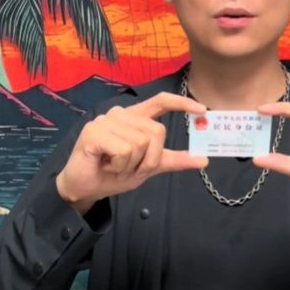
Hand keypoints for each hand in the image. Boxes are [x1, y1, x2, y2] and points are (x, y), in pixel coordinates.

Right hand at [56, 92, 207, 214]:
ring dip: (132, 165)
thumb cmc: (114, 173)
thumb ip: (173, 159)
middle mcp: (121, 114)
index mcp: (136, 117)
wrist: (85, 188)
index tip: (202, 110)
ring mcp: (106, 120)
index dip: (182, 103)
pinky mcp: (94, 132)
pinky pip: (125, 150)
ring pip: (141, 143)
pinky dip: (120, 165)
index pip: (161, 101)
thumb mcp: (149, 166)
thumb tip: (203, 159)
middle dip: (149, 159)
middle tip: (129, 168)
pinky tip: (105, 165)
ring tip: (115, 166)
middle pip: (157, 132)